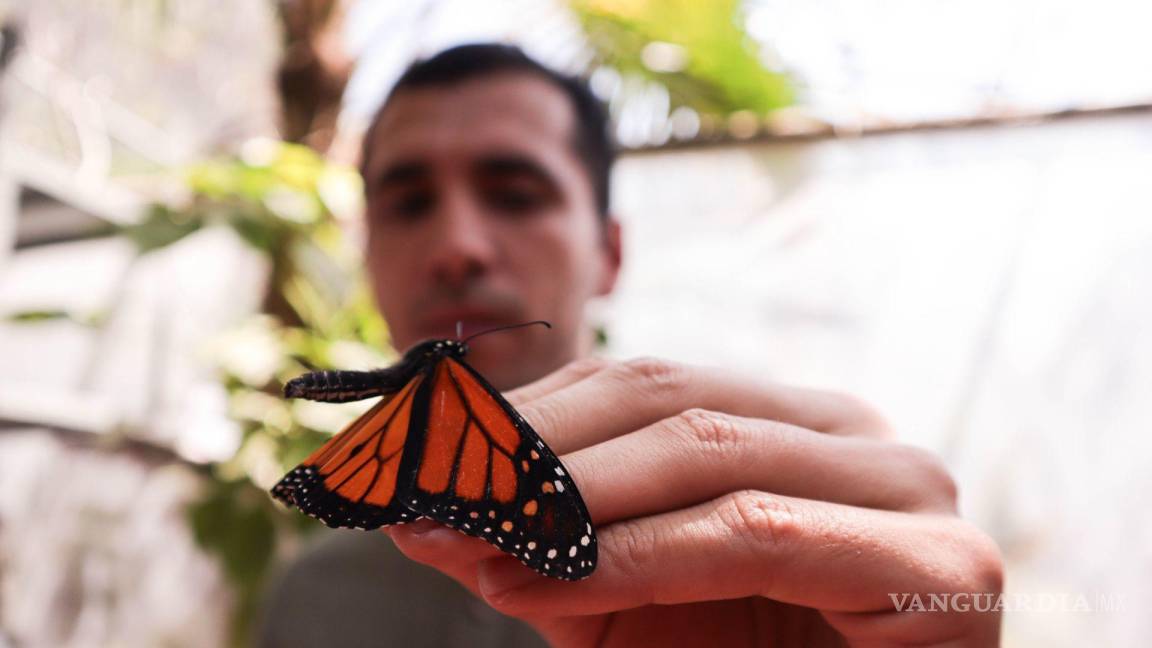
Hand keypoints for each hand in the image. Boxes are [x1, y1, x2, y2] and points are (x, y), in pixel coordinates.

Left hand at [388, 358, 1003, 646]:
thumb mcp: (622, 600)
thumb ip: (543, 547)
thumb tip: (427, 513)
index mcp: (792, 421)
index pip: (641, 384)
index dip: (524, 411)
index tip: (417, 448)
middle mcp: (854, 433)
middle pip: (667, 400)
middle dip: (531, 447)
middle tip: (423, 488)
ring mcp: (904, 488)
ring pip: (706, 454)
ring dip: (567, 497)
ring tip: (469, 536)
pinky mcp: (935, 566)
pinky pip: (752, 534)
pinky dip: (637, 555)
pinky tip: (545, 574)